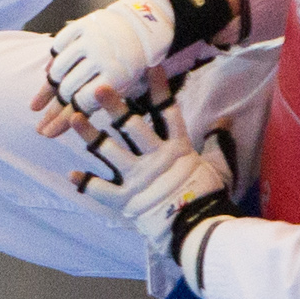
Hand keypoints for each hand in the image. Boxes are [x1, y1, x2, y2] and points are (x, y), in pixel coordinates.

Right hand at [34, 0, 177, 133]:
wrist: (144, 28)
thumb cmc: (134, 66)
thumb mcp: (126, 89)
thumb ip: (98, 105)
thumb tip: (62, 122)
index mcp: (118, 76)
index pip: (83, 103)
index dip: (63, 121)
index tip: (49, 133)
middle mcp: (102, 56)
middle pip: (68, 88)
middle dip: (52, 111)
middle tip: (40, 126)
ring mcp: (91, 39)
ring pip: (59, 68)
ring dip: (47, 89)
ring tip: (38, 106)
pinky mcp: (84, 24)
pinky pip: (59, 44)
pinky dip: (52, 59)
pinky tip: (46, 74)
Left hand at [70, 92, 237, 267]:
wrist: (199, 230)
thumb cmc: (208, 197)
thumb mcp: (218, 166)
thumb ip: (218, 141)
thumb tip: (228, 118)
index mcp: (177, 148)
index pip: (167, 112)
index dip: (159, 90)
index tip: (150, 67)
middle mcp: (154, 159)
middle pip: (132, 127)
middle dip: (115, 106)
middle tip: (99, 87)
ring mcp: (138, 179)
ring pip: (111, 152)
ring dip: (91, 135)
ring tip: (75, 118)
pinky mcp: (126, 200)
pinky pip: (102, 190)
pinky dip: (87, 183)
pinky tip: (71, 174)